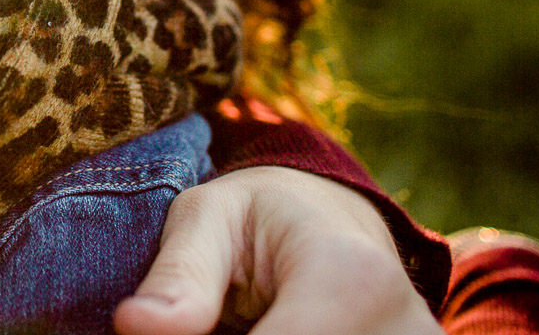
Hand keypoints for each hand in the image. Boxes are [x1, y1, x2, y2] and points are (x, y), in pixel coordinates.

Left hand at [113, 166, 442, 334]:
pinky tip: (264, 329)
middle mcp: (404, 326)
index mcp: (349, 277)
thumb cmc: (259, 215)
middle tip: (216, 318)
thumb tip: (134, 325)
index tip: (166, 329)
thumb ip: (179, 276)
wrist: (337, 222)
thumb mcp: (207, 219)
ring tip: (240, 319)